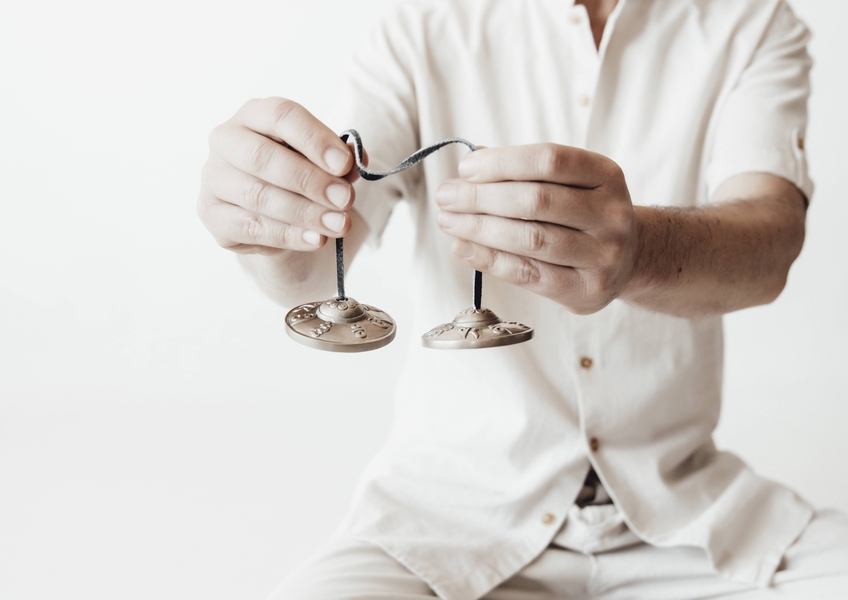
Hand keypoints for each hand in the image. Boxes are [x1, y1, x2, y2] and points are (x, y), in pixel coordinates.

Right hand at [197, 97, 357, 254]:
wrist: (277, 216)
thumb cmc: (300, 176)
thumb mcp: (323, 163)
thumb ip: (339, 161)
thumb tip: (355, 160)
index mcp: (254, 114)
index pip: (281, 115)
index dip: (315, 139)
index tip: (345, 164)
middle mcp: (226, 140)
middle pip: (263, 157)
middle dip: (310, 181)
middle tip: (345, 199)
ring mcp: (213, 178)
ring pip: (258, 195)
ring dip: (305, 212)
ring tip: (339, 224)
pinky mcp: (212, 215)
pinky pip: (250, 227)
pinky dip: (288, 235)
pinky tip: (316, 239)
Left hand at [435, 144, 636, 313]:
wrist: (629, 259)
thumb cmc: (583, 214)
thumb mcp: (570, 182)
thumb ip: (525, 172)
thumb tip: (470, 168)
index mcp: (607, 175)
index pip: (549, 160)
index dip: (502, 162)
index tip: (466, 169)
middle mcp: (611, 214)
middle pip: (536, 201)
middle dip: (481, 197)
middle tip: (446, 196)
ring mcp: (603, 255)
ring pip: (530, 238)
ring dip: (479, 228)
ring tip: (448, 220)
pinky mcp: (586, 290)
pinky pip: (528, 273)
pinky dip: (490, 259)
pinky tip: (463, 247)